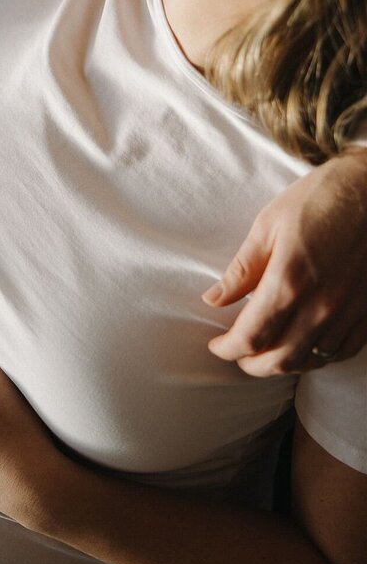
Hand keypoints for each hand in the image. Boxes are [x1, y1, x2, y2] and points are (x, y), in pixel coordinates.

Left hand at [204, 148, 366, 375]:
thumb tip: (214, 299)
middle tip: (236, 352)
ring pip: (310, 361)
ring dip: (283, 364)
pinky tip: (303, 346)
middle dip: (251, 364)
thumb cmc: (320, 199)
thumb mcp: (268, 225)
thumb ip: (241, 269)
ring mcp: (349, 313)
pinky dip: (316, 357)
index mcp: (289, 282)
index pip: (251, 338)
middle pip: (280, 361)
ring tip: (265, 352)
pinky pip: (340, 352)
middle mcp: (321, 306)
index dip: (227, 348)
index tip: (216, 345)